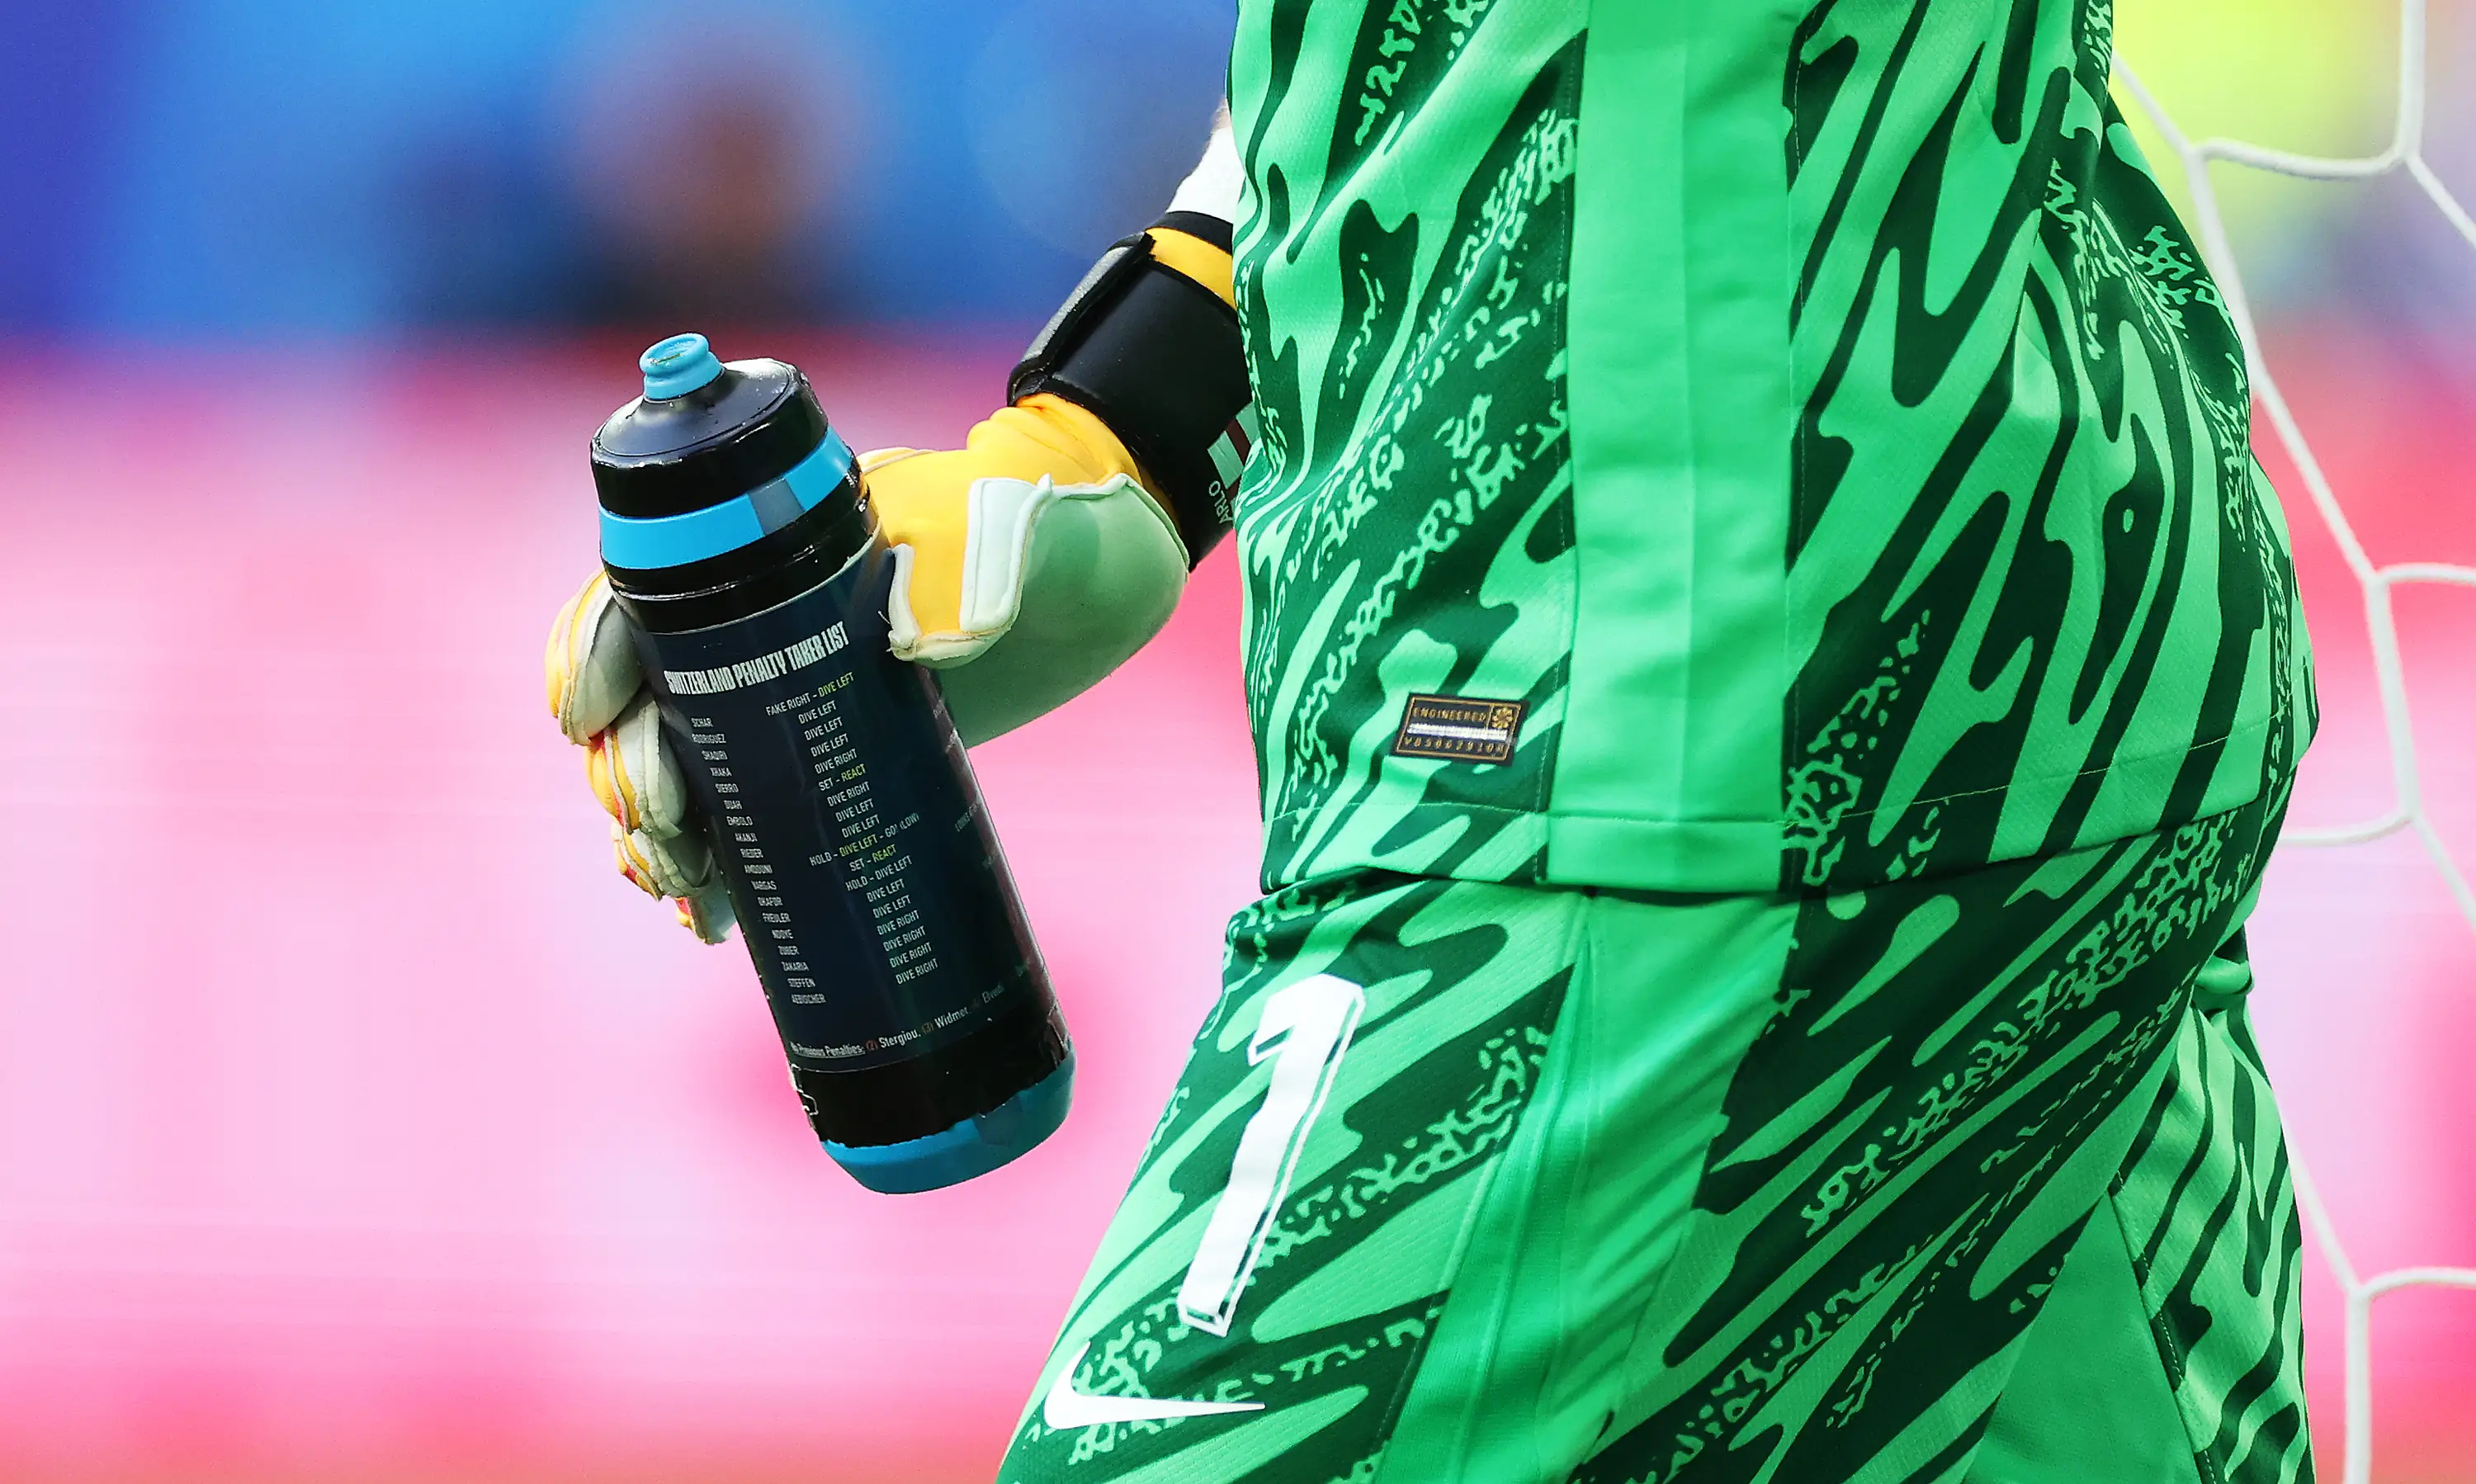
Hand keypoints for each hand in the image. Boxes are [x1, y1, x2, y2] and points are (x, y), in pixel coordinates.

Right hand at [546, 396, 1189, 937]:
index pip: (642, 595)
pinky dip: (717, 867)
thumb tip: (910, 636)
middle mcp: (759, 620)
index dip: (592, 654)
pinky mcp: (833, 752)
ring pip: (678, 763)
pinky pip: (745, 811)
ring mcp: (790, 690)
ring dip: (654, 831)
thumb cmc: (1046, 526)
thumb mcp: (1006, 535)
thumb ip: (964, 569)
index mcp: (768, 550)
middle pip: (642, 697)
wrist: (1100, 570)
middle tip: (667, 836)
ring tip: (684, 890)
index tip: (590, 721)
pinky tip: (711, 918)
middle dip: (627, 772)